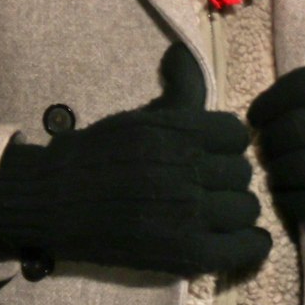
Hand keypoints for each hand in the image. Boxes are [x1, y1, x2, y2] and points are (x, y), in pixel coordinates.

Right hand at [0, 43, 271, 276]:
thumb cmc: (100, 154)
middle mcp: (188, 170)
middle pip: (242, 173)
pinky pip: (245, 249)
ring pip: (246, 208)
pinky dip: (248, 246)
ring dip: (234, 212)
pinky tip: (235, 241)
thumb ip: (178, 89)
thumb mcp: (143, 117)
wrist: (56, 202)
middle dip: (227, 179)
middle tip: (207, 187)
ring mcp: (189, 214)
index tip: (212, 155)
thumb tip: (182, 51)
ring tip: (214, 215)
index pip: (237, 134)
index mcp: (181, 132)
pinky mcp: (185, 253)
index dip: (226, 145)